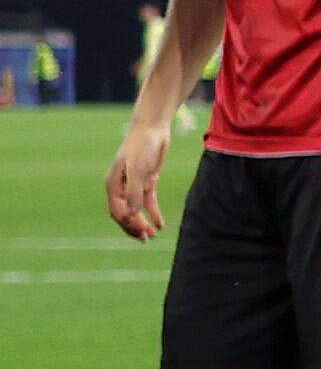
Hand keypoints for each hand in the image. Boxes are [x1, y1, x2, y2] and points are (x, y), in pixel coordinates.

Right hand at [105, 115, 170, 240]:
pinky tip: (160, 224)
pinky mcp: (147, 180)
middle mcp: (121, 186)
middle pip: (125, 213)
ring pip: (136, 209)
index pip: (117, 210)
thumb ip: (134, 192)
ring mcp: (134, 184)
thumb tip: (131, 214)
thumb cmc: (141, 146)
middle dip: (133, 227)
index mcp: (113, 184)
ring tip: (151, 237)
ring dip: (142, 223)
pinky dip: (153, 213)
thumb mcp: (138, 170)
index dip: (127, 223)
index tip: (140, 231)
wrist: (153, 128)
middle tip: (145, 239)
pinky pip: (148, 201)